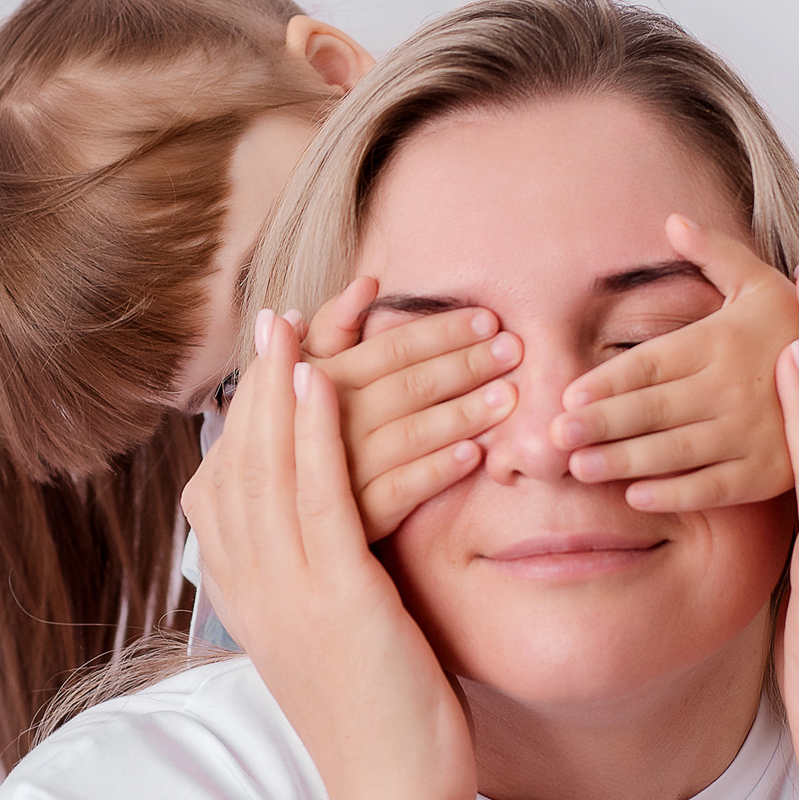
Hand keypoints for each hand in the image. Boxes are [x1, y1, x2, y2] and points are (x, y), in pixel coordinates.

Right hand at [181, 309, 478, 799]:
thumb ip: (330, 578)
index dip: (251, 413)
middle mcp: (248, 589)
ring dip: (285, 383)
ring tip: (297, 319)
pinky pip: (314, 496)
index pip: (229, 483)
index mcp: (244, 596)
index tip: (274, 357)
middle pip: (238, 461)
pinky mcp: (332, 599)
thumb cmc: (387, 722)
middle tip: (278, 313)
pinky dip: (312, 430)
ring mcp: (283, 594)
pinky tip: (324, 377)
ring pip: (271, 466)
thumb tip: (343, 534)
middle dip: (260, 382)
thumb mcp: (344, 636)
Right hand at [298, 278, 523, 540]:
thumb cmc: (301, 430)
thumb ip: (333, 329)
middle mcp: (327, 421)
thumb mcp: (303, 375)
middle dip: (464, 364)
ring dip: (461, 413)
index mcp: (318, 380)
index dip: (441, 331)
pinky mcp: (357, 516)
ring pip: (410, 435)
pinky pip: (403, 490)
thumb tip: (367, 282)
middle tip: (514, 350)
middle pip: (407, 386)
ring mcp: (342, 470)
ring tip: (507, 397)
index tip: (488, 318)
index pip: (389, 348)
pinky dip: (438, 470)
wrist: (284, 516)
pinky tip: (475, 455)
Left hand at [551, 215, 798, 511]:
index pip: (652, 363)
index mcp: (722, 340)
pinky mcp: (768, 472)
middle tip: (553, 437)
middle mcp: (732, 386)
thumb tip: (672, 219)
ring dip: (624, 460)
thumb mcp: (762, 281)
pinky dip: (675, 493)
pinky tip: (635, 496)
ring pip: (676, 450)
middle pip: (654, 408)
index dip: (608, 381)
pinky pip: (714, 486)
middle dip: (601, 423)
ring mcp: (751, 432)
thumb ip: (715, 252)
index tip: (568, 395)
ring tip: (578, 468)